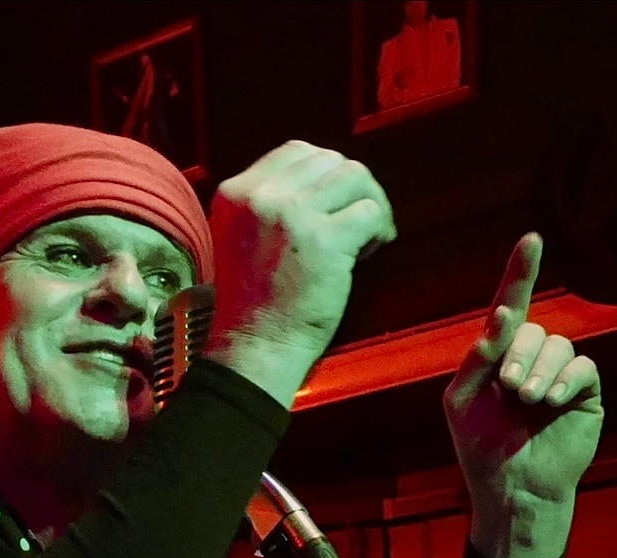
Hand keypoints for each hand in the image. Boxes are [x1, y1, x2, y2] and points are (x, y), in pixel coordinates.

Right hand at [206, 140, 395, 407]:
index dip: (325, 173)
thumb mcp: (241, 238)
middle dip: (352, 187)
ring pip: (353, 176)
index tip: (334, 204)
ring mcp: (292, 215)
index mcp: (237, 192)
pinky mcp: (323, 240)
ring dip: (371, 202)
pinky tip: (372, 250)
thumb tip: (324, 182)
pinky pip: (368, 212)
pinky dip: (379, 228)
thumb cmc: (254, 306)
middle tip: (358, 221)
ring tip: (369, 235)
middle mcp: (261, 195)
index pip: (295, 152)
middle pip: (328, 160)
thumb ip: (269, 205)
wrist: (255, 348)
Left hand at [444, 234, 602, 557]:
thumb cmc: (482, 450)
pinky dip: (565, 379)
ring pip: (558, 345)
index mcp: (500, 357)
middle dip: (519, 354)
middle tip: (509, 389)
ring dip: (540, 370)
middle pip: (533, 328)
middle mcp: (531, 360)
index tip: (531, 240)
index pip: (511, 306)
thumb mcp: (462, 400)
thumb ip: (477, 357)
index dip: (520, 273)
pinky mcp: (584, 393)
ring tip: (529, 401)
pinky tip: (551, 402)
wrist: (513, 491)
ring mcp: (559, 376)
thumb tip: (502, 317)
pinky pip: (582, 367)